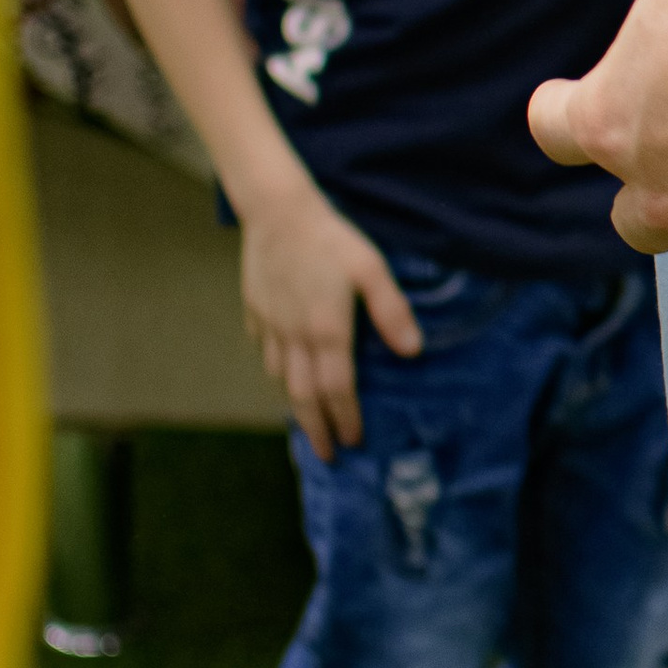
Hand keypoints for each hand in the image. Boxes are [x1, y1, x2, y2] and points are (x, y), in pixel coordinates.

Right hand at [239, 180, 420, 461]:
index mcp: (326, 331)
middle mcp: (295, 336)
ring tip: (307, 422)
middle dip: (316, 429)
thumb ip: (392, 312)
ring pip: (281, 378)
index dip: (346, 418)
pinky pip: (266, 353)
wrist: (277, 212)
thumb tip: (412, 352)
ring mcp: (271, 325)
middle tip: (325, 455)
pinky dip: (277, 372)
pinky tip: (285, 375)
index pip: (338, 389)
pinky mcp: (255, 311)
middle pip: (304, 396)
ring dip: (295, 405)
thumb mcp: (371, 270)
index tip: (354, 442)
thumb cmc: (331, 238)